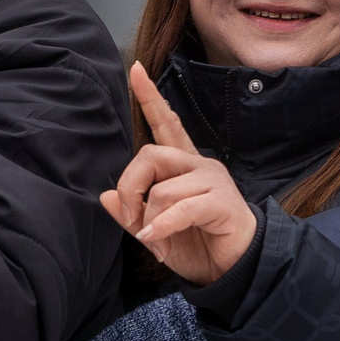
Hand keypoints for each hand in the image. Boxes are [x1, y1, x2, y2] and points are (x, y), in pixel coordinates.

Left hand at [104, 63, 258, 283]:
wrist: (233, 271)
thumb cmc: (198, 245)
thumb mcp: (154, 231)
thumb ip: (132, 213)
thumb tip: (105, 196)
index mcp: (183, 166)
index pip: (166, 124)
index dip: (150, 98)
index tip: (135, 69)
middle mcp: (199, 165)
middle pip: (150, 155)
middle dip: (130, 187)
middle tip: (130, 218)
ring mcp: (213, 181)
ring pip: (162, 188)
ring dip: (149, 219)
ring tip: (154, 240)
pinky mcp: (222, 202)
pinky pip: (181, 208)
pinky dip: (161, 227)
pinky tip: (155, 242)